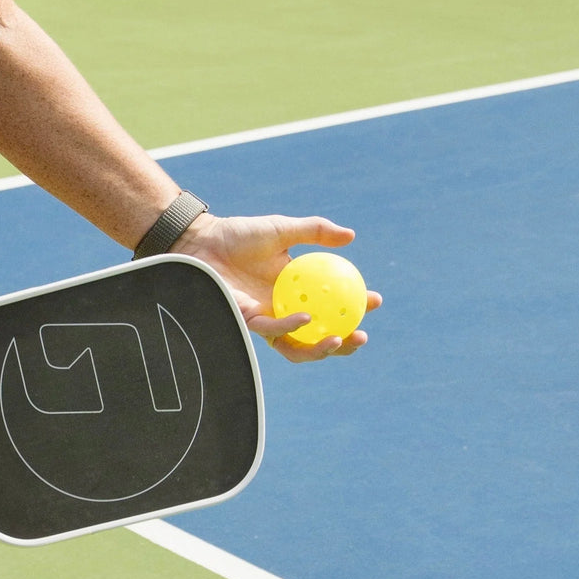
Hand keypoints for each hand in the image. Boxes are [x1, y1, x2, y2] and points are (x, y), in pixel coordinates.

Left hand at [172, 213, 381, 362]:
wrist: (203, 241)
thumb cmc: (239, 235)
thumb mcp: (283, 229)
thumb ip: (315, 232)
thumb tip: (350, 236)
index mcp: (297, 291)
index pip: (332, 306)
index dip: (356, 308)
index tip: (375, 300)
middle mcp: (285, 309)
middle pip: (320, 337)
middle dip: (344, 343)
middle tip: (361, 334)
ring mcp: (266, 319)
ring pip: (298, 346)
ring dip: (322, 349)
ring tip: (341, 339)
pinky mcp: (246, 322)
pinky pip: (273, 330)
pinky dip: (292, 326)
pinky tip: (307, 318)